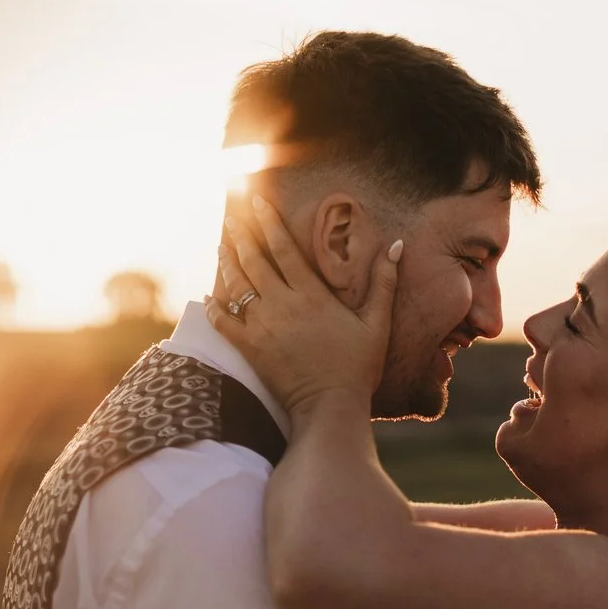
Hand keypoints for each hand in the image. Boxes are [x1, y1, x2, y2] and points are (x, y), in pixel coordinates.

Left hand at [208, 194, 400, 418]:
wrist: (330, 407)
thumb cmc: (358, 367)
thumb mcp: (378, 324)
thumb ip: (384, 283)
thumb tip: (397, 246)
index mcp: (312, 294)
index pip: (284, 248)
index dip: (269, 221)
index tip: (257, 202)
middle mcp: (282, 304)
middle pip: (254, 260)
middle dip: (242, 235)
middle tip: (232, 217)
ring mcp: (262, 326)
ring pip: (237, 285)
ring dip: (227, 262)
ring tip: (222, 246)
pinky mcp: (249, 348)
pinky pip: (224, 322)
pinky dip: (215, 306)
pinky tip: (211, 295)